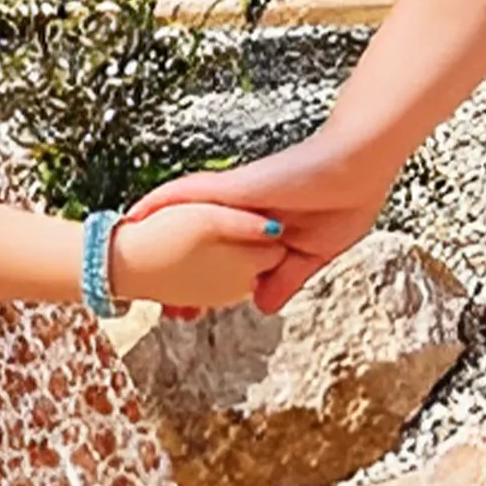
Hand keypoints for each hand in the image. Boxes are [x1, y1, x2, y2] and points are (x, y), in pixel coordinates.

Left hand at [131, 130, 397, 313]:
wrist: (360, 172)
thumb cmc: (345, 203)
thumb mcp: (312, 254)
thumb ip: (284, 277)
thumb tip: (260, 304)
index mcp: (261, 228)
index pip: (223, 259)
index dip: (204, 287)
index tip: (188, 313)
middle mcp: (241, 212)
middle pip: (198, 242)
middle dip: (175, 273)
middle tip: (157, 306)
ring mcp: (236, 197)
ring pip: (185, 217)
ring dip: (158, 237)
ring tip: (125, 252)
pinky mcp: (235, 185)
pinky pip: (188, 192)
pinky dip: (161, 202)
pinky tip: (135, 213)